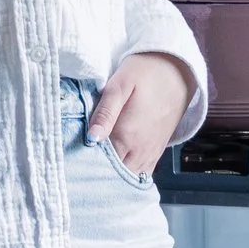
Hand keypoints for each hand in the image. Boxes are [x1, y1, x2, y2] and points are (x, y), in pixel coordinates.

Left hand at [88, 51, 193, 177]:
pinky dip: (128, 175)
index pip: (100, 164)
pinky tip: (117, 168)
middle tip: (80, 164)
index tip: (72, 158)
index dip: (84, 164)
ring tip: (96, 167)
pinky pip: (142, 174)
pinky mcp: (156, 151)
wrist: (176, 69)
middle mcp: (140, 150)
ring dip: (112, 175)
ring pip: (128, 177)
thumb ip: (105, 113)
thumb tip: (91, 138)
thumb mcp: (119, 85)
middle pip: (113, 175)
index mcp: (127, 135)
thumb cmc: (145, 73)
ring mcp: (150, 153)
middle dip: (96, 173)